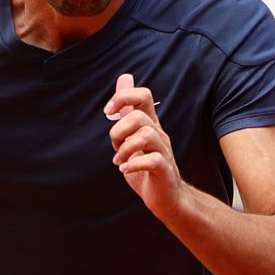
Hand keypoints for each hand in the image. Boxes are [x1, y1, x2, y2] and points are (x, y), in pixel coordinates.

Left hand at [106, 73, 182, 218]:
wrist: (166, 197)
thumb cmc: (146, 167)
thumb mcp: (132, 134)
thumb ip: (127, 109)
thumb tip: (124, 77)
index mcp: (150, 124)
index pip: (143, 95)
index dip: (123, 97)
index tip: (108, 111)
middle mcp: (159, 134)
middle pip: (138, 117)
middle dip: (118, 131)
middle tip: (115, 147)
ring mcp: (163, 152)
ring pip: (146, 135)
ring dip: (125, 148)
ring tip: (120, 161)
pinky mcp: (165, 170)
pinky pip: (153, 160)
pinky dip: (134, 165)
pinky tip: (125, 170)